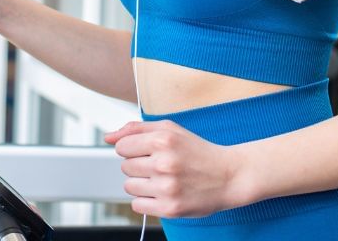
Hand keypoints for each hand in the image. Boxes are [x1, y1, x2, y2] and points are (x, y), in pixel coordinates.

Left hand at [105, 120, 246, 217]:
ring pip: (129, 186)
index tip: (148, 152)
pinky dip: (146, 200)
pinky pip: (137, 205)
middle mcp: (164, 163)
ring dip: (142, 184)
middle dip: (139, 166)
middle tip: (161, 166)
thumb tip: (108, 137)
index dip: (133, 149)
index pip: (122, 147)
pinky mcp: (170, 208)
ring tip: (162, 180)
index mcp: (163, 140)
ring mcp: (167, 187)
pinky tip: (163, 193)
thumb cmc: (197, 151)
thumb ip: (136, 129)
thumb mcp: (170, 130)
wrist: (229, 176)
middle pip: (125, 167)